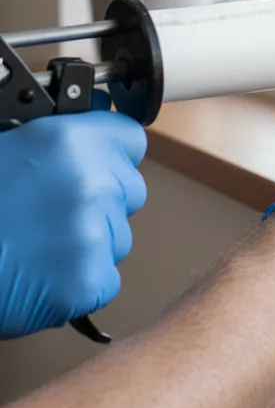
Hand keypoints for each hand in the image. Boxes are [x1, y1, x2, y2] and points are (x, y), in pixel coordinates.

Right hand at [0, 95, 147, 338]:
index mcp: (69, 141)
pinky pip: (103, 281)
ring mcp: (94, 232)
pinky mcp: (88, 281)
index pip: (129, 140)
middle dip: (98, 204)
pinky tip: (37, 279)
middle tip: (47, 217)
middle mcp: (90, 182)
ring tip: (33, 249)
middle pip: (128, 192)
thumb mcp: (5, 146)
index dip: (109, 156)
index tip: (94, 166)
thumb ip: (55, 141)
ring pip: (116, 238)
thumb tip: (89, 120)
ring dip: (86, 245)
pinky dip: (76, 287)